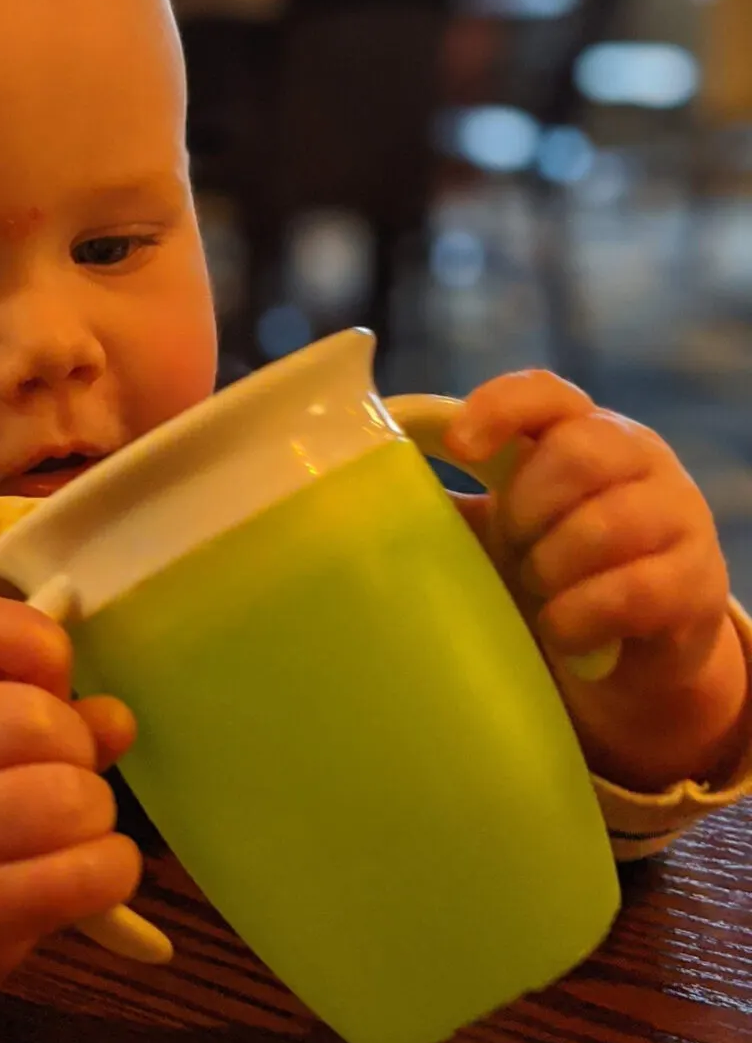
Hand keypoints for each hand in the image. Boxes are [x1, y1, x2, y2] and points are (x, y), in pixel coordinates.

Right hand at [0, 594, 139, 1042]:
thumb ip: (29, 711)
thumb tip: (116, 718)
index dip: (37, 639)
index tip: (54, 676)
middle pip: (35, 718)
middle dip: (77, 747)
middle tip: (61, 776)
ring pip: (68, 798)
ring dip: (95, 814)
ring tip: (71, 832)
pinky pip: (83, 874)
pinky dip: (110, 869)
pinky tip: (88, 873)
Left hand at [445, 370, 747, 793]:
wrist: (629, 650)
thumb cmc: (550, 567)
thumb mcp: (497, 531)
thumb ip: (444, 504)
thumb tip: (346, 490)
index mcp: (579, 430)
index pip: (545, 392)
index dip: (500, 409)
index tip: (458, 446)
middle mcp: (637, 458)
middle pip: (580, 452)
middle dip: (529, 509)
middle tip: (513, 546)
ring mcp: (677, 515)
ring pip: (608, 524)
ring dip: (553, 568)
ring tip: (540, 591)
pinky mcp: (696, 582)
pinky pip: (632, 592)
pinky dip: (581, 618)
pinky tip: (564, 631)